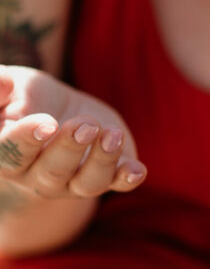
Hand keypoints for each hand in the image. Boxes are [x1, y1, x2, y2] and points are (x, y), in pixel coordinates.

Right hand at [0, 65, 145, 198]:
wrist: (59, 109)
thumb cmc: (22, 97)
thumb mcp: (8, 85)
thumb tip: (2, 84)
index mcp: (6, 155)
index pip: (9, 156)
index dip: (25, 142)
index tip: (46, 123)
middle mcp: (38, 176)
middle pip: (52, 172)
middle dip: (70, 148)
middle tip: (85, 125)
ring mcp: (74, 180)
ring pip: (88, 183)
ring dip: (103, 161)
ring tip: (112, 135)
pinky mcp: (108, 173)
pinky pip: (118, 184)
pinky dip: (128, 178)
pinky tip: (137, 170)